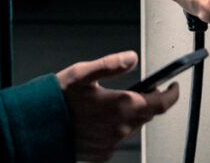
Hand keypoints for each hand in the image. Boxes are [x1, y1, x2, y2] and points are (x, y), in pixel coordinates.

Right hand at [56, 51, 178, 161]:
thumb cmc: (57, 100)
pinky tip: (99, 119)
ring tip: (112, 102)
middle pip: (147, 114)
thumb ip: (110, 65)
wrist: (35, 128)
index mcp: (122, 107)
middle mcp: (120, 128)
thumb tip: (131, 57)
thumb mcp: (82, 73)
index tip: (174, 85)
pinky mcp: (101, 154)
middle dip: (147, 101)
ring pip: (132, 126)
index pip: (162, 104)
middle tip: (141, 88)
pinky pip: (116, 139)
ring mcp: (111, 143)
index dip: (172, 94)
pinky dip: (114, 128)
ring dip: (129, 114)